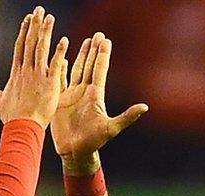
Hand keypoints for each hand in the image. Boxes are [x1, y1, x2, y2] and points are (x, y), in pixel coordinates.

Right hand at [0, 7, 68, 126]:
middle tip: (40, 10)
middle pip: (31, 42)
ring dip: (46, 32)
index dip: (24, 31)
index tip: (28, 19)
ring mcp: (38, 76)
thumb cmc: (10, 116)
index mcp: (16, 72)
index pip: (20, 46)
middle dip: (35, 25)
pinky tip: (64, 40)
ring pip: (42, 49)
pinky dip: (59, 52)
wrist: (22, 127)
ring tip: (50, 17)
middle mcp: (26, 70)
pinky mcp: (49, 84)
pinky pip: (55, 65)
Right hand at [53, 33, 148, 162]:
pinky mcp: (60, 100)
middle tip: (97, 34)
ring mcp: (72, 95)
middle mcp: (84, 92)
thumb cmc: (94, 142)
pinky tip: (61, 58)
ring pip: (76, 69)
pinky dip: (60, 68)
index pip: (99, 69)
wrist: (76, 152)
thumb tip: (145, 107)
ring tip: (85, 40)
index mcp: (95, 95)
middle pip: (89, 65)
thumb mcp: (112, 128)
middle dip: (93, 49)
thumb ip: (127, 116)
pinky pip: (59, 80)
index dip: (102, 54)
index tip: (105, 39)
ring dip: (80, 55)